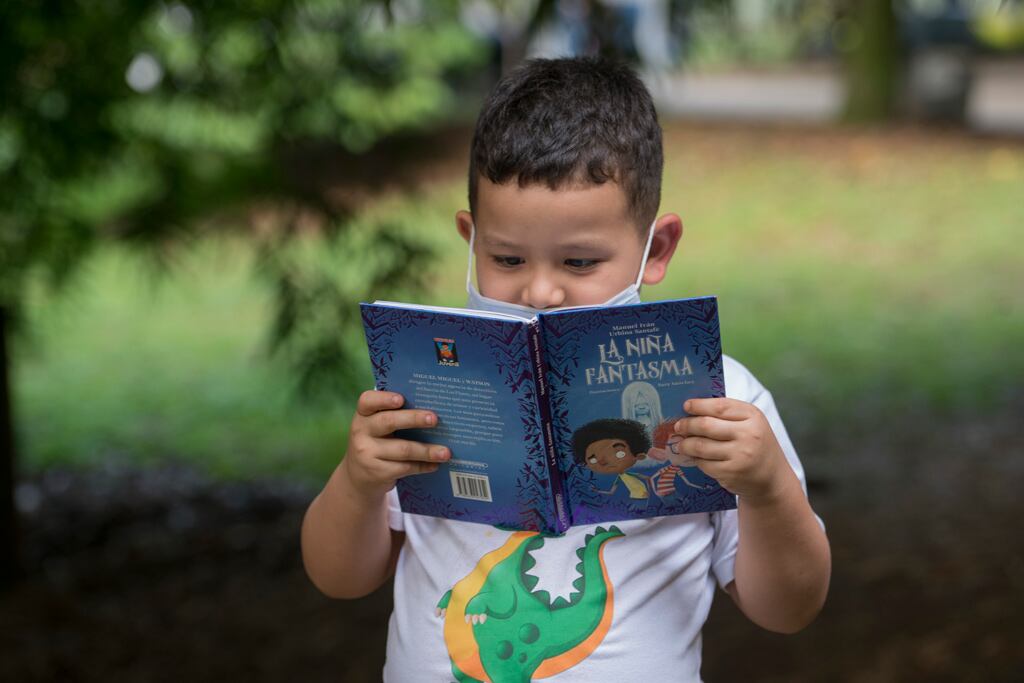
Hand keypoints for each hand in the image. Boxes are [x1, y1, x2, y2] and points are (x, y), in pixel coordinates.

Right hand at [339, 390, 449, 500]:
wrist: (358, 477)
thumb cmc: (376, 442)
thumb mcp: (377, 427)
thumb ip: (394, 416)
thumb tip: (431, 410)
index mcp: (363, 415)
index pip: (367, 401)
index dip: (384, 399)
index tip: (401, 399)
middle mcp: (361, 432)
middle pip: (388, 422)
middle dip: (413, 419)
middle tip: (434, 419)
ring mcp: (367, 453)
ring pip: (402, 449)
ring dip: (426, 450)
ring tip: (445, 452)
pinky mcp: (377, 472)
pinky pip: (404, 467)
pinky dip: (422, 466)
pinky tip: (435, 465)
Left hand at [674, 398, 790, 502]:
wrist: (772, 479)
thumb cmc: (757, 445)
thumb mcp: (751, 424)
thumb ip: (728, 415)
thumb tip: (692, 410)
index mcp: (753, 416)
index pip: (720, 406)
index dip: (699, 405)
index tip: (686, 406)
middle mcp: (748, 435)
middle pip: (706, 425)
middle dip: (687, 425)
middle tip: (679, 426)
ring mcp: (740, 455)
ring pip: (701, 446)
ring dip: (686, 444)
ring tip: (682, 443)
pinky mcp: (731, 473)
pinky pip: (704, 463)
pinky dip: (696, 459)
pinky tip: (696, 457)